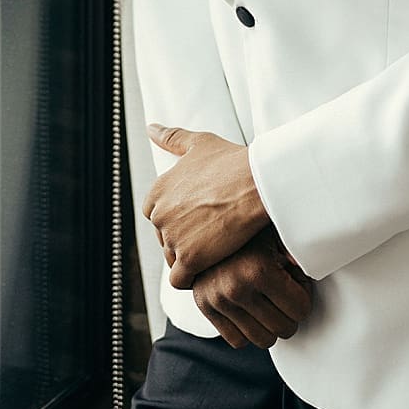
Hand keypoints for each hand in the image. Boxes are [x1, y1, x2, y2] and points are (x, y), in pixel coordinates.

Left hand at [144, 123, 269, 288]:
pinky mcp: (189, 258)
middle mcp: (158, 214)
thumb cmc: (233, 162)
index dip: (177, 219)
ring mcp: (172, 237)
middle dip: (184, 240)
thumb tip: (150, 127)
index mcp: (157, 191)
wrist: (257, 185)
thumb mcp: (198, 144)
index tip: (199, 219)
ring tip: (216, 254)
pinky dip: (192, 280)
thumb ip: (171, 138)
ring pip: (173, 259)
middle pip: (164, 238)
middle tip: (212, 238)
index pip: (155, 214)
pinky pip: (180, 280)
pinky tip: (210, 273)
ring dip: (190, 260)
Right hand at [189, 225, 314, 349]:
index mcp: (258, 269)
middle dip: (288, 313)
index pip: (301, 311)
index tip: (294, 282)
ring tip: (266, 302)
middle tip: (282, 294)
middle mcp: (235, 287)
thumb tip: (326, 259)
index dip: (302, 297)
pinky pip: (238, 341)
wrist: (206, 226)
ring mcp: (217, 300)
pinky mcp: (204, 307)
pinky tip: (248, 309)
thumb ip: (301, 253)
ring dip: (269, 326)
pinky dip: (246, 330)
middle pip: (284, 329)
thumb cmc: (253, 232)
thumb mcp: (280, 236)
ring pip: (263, 340)